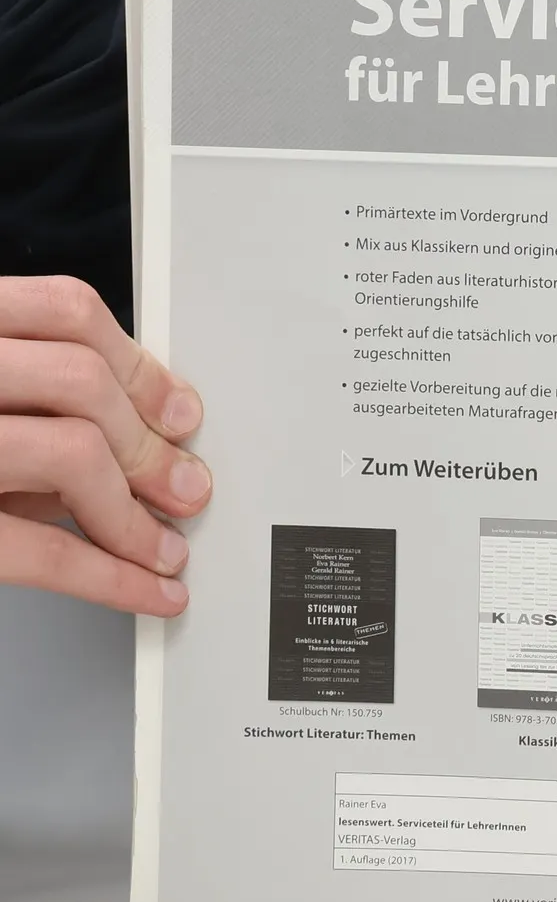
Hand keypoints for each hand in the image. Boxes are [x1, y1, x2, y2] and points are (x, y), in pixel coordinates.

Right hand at [0, 276, 210, 615]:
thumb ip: (27, 404)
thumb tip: (144, 437)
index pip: (65, 312)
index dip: (139, 367)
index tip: (179, 413)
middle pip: (81, 382)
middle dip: (150, 447)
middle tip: (184, 489)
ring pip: (72, 451)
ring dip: (133, 513)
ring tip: (159, 547)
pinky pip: (34, 547)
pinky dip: (109, 577)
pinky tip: (142, 589)